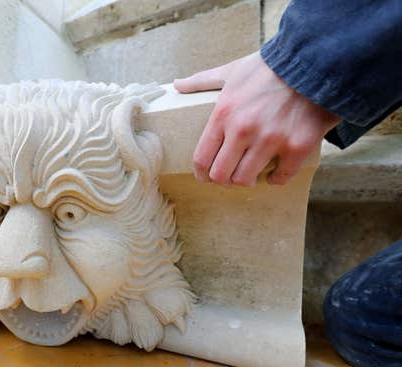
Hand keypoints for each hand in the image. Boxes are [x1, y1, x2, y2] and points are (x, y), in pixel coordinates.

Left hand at [174, 52, 339, 185]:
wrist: (315, 61)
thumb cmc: (269, 67)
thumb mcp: (231, 71)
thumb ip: (202, 81)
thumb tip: (177, 85)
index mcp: (224, 114)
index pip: (202, 158)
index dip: (201, 173)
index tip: (204, 176)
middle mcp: (244, 131)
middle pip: (221, 175)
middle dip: (222, 179)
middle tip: (228, 175)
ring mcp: (271, 140)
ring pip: (246, 179)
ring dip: (246, 179)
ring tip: (250, 173)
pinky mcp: (297, 147)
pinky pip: (280, 177)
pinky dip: (275, 178)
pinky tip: (274, 172)